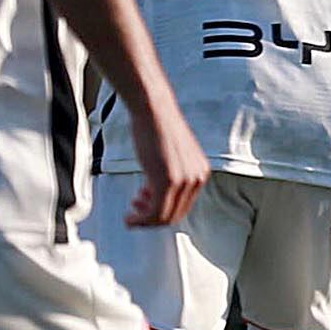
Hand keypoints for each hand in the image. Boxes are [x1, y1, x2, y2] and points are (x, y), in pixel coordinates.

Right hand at [122, 100, 208, 230]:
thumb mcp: (170, 155)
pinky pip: (157, 212)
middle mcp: (197, 179)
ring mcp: (184, 181)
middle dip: (153, 219)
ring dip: (146, 220)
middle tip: (134, 213)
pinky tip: (130, 217)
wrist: (152, 109)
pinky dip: (142, 220)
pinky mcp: (168, 180)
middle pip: (176, 215)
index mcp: (200, 173)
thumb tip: (155, 191)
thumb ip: (171, 173)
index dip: (162, 211)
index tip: (143, 205)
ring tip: (131, 213)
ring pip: (165, 216)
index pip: (184, 205)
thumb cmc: (156, 126)